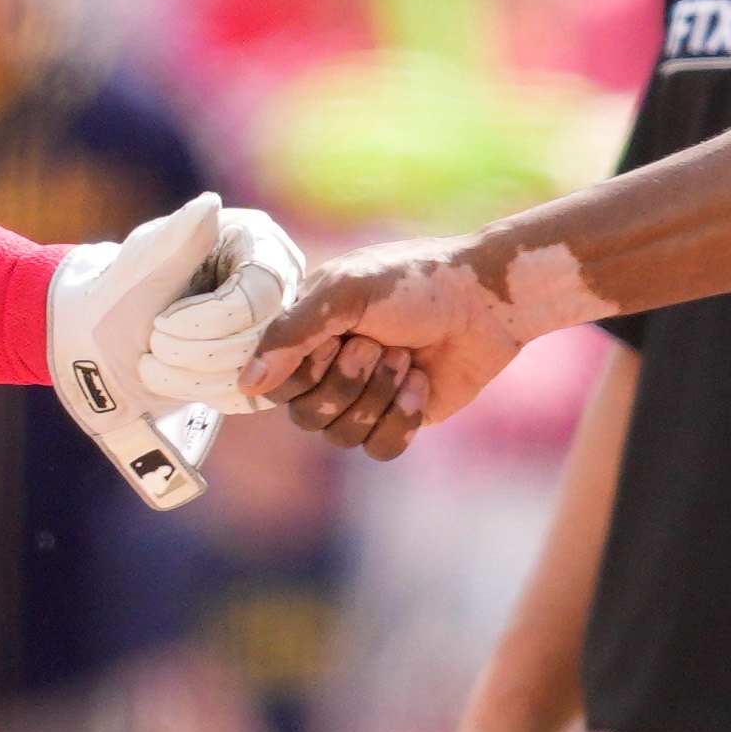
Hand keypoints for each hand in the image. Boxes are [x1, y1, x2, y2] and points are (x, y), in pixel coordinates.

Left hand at [138, 206, 306, 412]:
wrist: (109, 343)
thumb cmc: (124, 293)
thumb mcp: (143, 264)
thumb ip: (178, 238)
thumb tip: (210, 204)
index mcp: (256, 238)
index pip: (261, 291)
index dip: (211, 320)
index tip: (161, 326)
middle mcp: (280, 276)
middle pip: (267, 335)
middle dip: (200, 353)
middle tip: (155, 348)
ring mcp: (280, 320)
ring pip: (266, 370)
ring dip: (199, 377)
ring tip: (157, 364)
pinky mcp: (273, 360)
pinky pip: (262, 394)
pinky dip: (211, 393)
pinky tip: (180, 378)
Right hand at [251, 241, 533, 458]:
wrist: (485, 301)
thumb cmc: (414, 282)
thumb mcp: (344, 292)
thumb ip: (290, 335)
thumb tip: (245, 386)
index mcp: (308, 335)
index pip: (275, 386)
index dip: (304, 373)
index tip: (336, 337)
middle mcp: (330, 370)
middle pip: (307, 418)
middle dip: (346, 383)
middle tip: (377, 344)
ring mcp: (366, 399)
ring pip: (342, 436)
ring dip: (376, 397)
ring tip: (405, 359)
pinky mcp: (401, 420)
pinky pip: (379, 449)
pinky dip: (401, 418)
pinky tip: (421, 384)